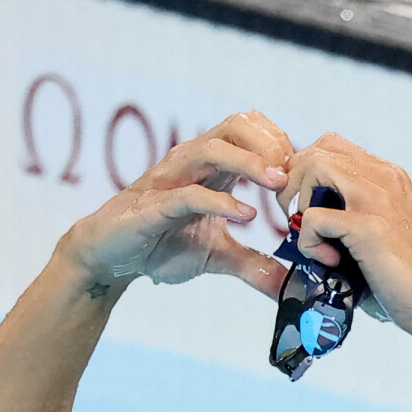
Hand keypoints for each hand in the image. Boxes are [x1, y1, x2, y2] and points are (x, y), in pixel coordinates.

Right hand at [64, 111, 290, 296]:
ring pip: (213, 149)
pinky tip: (246, 216)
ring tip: (277, 183)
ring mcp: (170, 179)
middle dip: (270, 143)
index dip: (280, 145)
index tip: (301, 177)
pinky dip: (220, 202)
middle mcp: (191, 162)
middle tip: (294, 175)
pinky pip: (189, 194)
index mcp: (211, 166)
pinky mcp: (153, 205)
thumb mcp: (217, 257)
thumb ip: (253, 266)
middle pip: (236, 125)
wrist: (110, 257)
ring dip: (249, 162)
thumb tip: (288, 287)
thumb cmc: (160, 245)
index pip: (251, 132)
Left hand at [284, 132, 411, 340]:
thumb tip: (303, 220)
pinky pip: (314, 218)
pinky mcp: (369, 228)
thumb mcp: (377, 233)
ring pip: (314, 168)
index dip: (304, 176)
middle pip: (316, 150)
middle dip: (293, 186)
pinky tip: (328, 262)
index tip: (300, 211)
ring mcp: (378, 200)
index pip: (330, 148)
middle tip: (296, 224)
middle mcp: (384, 178)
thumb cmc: (405, 280)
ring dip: (298, 205)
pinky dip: (308, 242)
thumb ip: (348, 215)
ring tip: (311, 239)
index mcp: (387, 177)